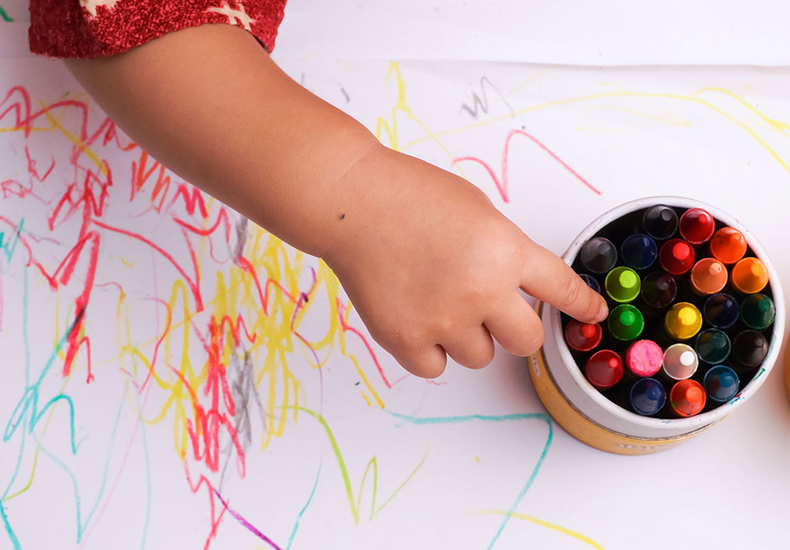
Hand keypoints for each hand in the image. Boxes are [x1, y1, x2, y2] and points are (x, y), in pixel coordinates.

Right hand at [324, 145, 608, 377]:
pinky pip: (436, 367)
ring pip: (479, 356)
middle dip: (515, 329)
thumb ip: (503, 251)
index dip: (581, 306)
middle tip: (492, 312)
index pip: (561, 290)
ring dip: (467, 337)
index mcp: (506, 252)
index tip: (592, 315)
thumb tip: (512, 286)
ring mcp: (443, 320)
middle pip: (525, 341)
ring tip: (436, 301)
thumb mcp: (478, 211)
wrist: (353, 202)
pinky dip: (430, 349)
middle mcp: (482, 291)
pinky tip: (416, 317)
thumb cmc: (410, 194)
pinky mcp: (406, 339)